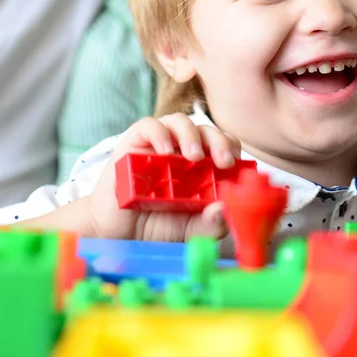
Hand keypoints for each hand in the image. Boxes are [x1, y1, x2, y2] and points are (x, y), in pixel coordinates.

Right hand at [87, 114, 241, 240]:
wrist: (118, 234)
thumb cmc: (157, 227)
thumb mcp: (191, 231)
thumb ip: (211, 224)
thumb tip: (223, 209)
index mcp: (202, 166)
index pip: (224, 145)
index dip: (232, 149)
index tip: (237, 167)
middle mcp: (183, 150)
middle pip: (206, 131)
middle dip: (219, 142)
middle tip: (224, 162)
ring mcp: (159, 144)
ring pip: (180, 122)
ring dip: (191, 135)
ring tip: (194, 157)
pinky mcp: (134, 142)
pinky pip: (149, 125)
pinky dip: (159, 133)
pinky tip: (164, 151)